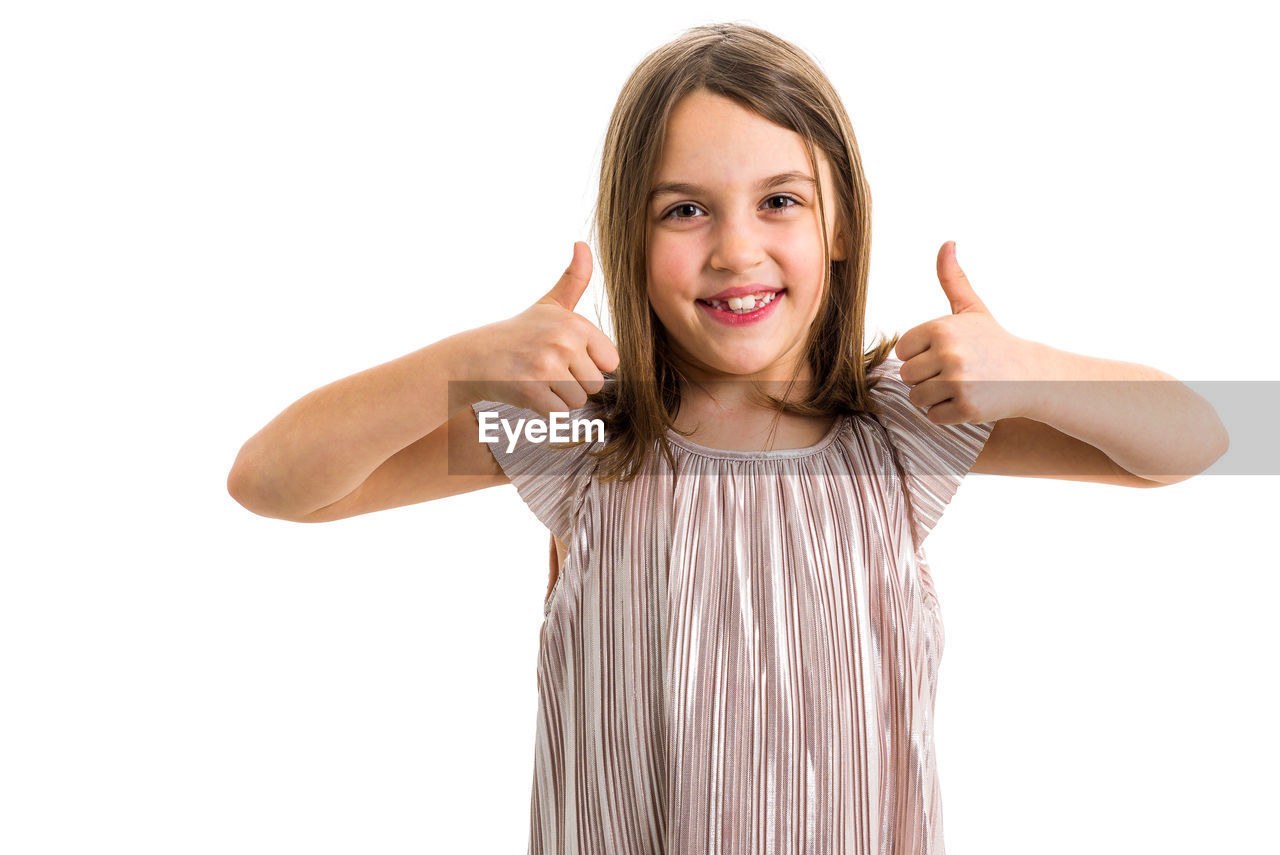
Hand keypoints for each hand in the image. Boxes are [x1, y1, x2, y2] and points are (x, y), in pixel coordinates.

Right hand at [458, 241, 619, 417]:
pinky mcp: (531, 391)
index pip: (611, 362)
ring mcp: (547, 368)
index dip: (589, 363)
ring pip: (577, 401)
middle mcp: (563, 343)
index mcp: (575, 323)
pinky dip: (544, 409)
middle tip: (546, 367)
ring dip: (559, 397)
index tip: (565, 354)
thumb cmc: (520, 332)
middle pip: (595, 384)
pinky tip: (527, 391)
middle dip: (573, 382)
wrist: (476, 357)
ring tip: (537, 378)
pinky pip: (558, 414)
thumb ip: (574, 278)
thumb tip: (583, 244)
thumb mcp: (550, 304)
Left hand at [893, 241, 1048, 423]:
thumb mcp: (972, 309)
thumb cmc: (994, 342)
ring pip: (917, 398)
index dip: (920, 355)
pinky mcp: (966, 406)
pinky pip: (933, 416)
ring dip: (935, 397)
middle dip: (927, 378)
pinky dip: (947, 413)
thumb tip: (947, 243)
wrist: (1031, 375)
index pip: (902, 351)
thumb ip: (953, 279)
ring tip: (961, 385)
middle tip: (955, 372)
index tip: (944, 353)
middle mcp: (948, 352)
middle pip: (907, 377)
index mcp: (942, 327)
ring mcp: (957, 381)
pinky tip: (968, 399)